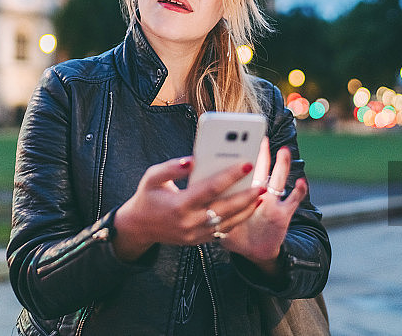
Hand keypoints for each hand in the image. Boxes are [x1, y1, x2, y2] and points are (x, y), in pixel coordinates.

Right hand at [112, 156, 263, 260]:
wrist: (138, 228)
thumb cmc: (147, 197)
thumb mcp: (151, 177)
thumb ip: (171, 167)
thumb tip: (193, 160)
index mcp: (179, 205)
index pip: (211, 188)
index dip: (230, 176)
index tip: (247, 164)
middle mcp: (189, 222)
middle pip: (225, 208)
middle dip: (246, 195)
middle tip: (262, 183)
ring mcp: (195, 235)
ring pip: (228, 222)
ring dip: (247, 209)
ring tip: (260, 194)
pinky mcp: (199, 241)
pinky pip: (223, 231)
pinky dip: (238, 219)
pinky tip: (248, 206)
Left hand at [219, 138, 307, 273]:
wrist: (254, 252)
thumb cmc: (236, 234)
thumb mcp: (219, 217)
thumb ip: (210, 203)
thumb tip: (195, 188)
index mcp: (243, 191)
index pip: (243, 169)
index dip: (241, 155)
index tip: (238, 139)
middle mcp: (259, 193)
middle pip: (261, 169)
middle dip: (262, 153)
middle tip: (260, 137)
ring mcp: (273, 202)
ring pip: (278, 179)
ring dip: (282, 165)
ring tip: (283, 151)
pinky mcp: (283, 214)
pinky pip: (293, 201)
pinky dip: (299, 191)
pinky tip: (300, 181)